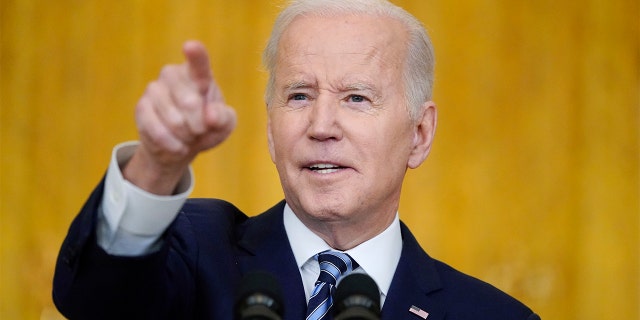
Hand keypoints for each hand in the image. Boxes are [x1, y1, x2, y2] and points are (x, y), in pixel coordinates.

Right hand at [124, 41, 236, 194]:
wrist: (180, 145)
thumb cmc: (206, 128)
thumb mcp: (223, 125)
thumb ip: (224, 118)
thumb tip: (211, 116)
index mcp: (198, 74)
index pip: (198, 62)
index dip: (195, 54)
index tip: (191, 47)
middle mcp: (173, 75)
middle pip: (190, 102)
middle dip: (199, 125)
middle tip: (200, 130)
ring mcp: (154, 89)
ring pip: (174, 119)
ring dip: (185, 136)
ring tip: (188, 137)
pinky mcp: (141, 108)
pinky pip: (157, 130)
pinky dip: (172, 144)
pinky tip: (178, 147)